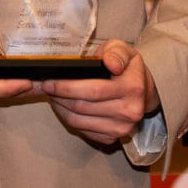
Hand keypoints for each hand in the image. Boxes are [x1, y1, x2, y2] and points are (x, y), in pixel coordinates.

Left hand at [38, 39, 159, 145]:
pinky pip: (82, 130)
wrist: (142, 90)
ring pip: (78, 121)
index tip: (48, 81)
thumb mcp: (123, 49)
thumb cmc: (126, 67)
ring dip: (60, 108)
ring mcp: (121, 128)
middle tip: (46, 85)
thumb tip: (111, 63)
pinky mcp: (112, 138)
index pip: (93, 90)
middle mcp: (130, 111)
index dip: (67, 87)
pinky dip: (68, 118)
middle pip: (82, 107)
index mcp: (133, 88)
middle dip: (59, 96)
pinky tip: (64, 106)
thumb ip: (116, 52)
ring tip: (52, 94)